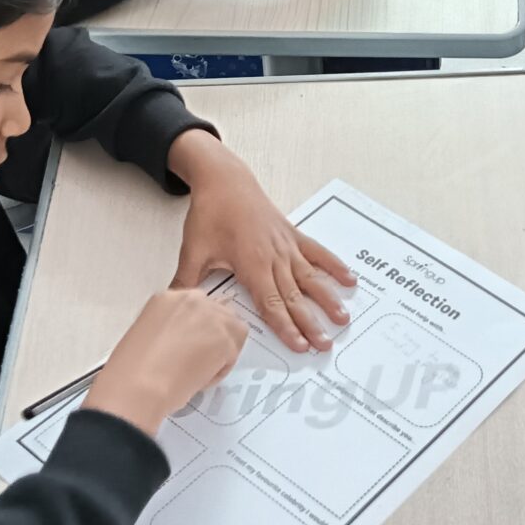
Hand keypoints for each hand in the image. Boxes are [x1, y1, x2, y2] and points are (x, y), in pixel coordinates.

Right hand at [84, 290, 246, 434]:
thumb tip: (186, 341)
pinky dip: (219, 370)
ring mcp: (212, 317)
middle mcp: (192, 300)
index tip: (191, 345)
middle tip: (199, 360)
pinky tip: (197, 379)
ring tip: (197, 371)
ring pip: (233, 332)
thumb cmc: (132, 370)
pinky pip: (232, 355)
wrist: (137, 386)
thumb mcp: (146, 334)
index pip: (198, 307)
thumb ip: (171, 329)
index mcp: (167, 298)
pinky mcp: (225, 339)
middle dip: (214, 336)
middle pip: (220, 313)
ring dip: (222, 351)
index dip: (198, 329)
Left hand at [167, 131, 357, 352]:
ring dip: (327, 299)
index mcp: (251, 263)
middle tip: (325, 345)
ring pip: (310, 278)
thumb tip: (176, 306)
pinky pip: (316, 253)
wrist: (224, 180)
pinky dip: (333, 266)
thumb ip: (186, 281)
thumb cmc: (210, 212)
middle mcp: (273, 256)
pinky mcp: (291, 235)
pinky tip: (349, 279)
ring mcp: (285, 245)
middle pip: (294, 297)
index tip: (299, 344)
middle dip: (310, 323)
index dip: (286, 326)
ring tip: (342, 317)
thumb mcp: (193, 250)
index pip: (271, 303)